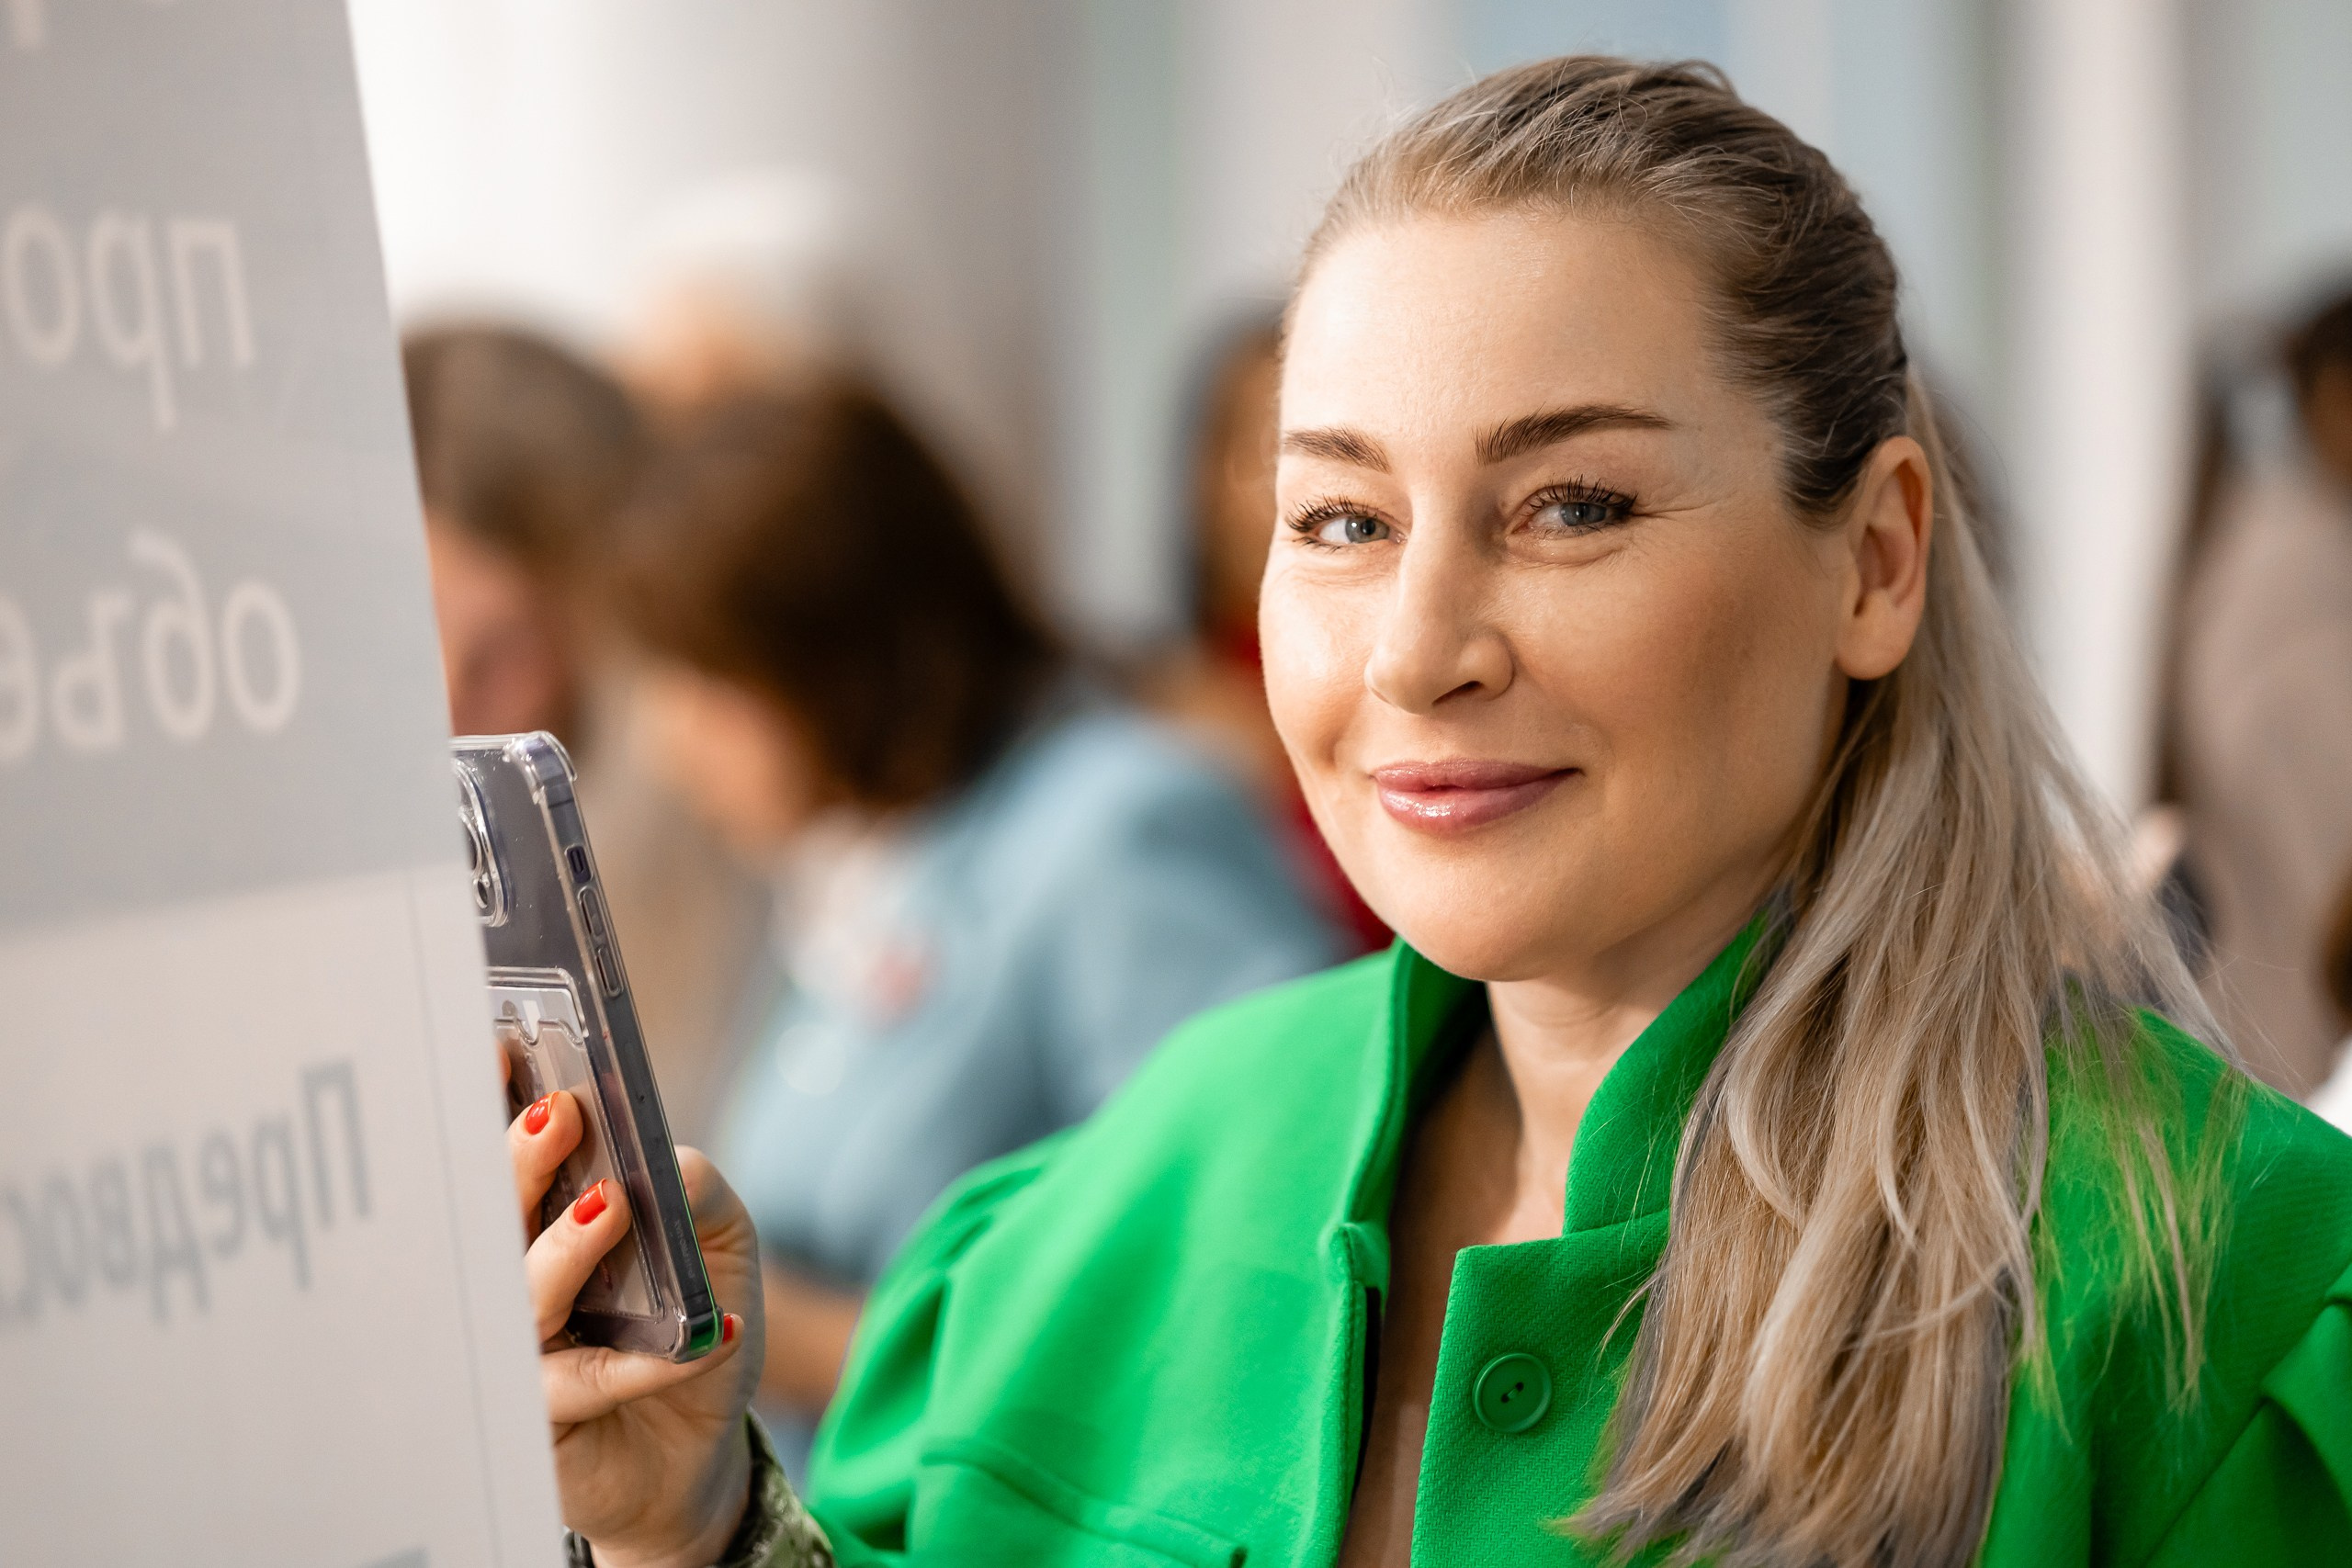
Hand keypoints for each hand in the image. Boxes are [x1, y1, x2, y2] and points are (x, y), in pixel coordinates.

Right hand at [507, 1084, 764, 1567]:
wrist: (695, 1451)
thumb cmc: (691, 1326)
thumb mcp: (720, 1243)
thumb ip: (695, 1191)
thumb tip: (665, 1160)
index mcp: (548, 1220)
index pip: (509, 1154)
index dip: (496, 1101)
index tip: (505, 1047)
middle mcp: (517, 1278)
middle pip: (494, 1213)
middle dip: (519, 1159)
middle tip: (559, 1117)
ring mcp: (519, 1350)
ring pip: (522, 1295)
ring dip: (565, 1247)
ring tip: (611, 1205)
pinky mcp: (542, 1419)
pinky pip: (588, 1383)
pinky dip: (650, 1361)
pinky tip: (709, 1336)